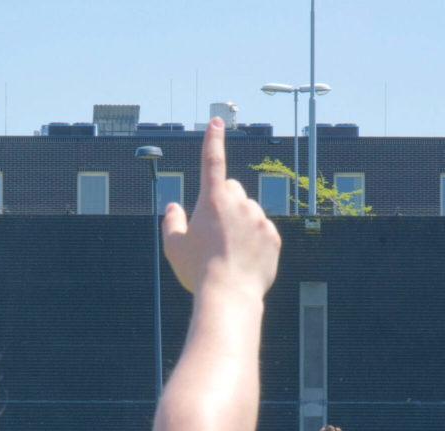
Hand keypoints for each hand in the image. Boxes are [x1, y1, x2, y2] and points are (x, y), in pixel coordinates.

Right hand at [162, 118, 280, 298]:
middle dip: (224, 201)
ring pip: (248, 212)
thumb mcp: (173, 246)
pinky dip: (253, 241)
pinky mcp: (273, 237)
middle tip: (212, 230)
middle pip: (231, 190)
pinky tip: (243, 260)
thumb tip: (173, 207)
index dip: (213, 140)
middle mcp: (239, 203)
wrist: (228, 295)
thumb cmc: (196, 271)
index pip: (211, 161)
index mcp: (212, 200)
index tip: (217, 121)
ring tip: (228, 252)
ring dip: (239, 223)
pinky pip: (262, 231)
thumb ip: (172, 221)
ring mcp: (259, 219)